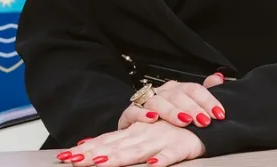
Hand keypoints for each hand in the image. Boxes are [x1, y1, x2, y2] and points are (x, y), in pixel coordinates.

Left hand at [56, 120, 204, 166]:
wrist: (207, 115)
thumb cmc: (177, 126)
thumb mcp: (148, 131)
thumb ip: (124, 140)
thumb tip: (92, 144)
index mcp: (137, 130)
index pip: (109, 140)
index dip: (90, 148)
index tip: (69, 155)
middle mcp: (146, 133)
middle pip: (116, 147)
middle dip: (95, 154)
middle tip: (75, 161)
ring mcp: (163, 138)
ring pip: (138, 150)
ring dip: (120, 158)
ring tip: (102, 164)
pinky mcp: (183, 145)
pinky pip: (171, 153)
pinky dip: (162, 159)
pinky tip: (152, 165)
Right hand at [117, 73, 225, 129]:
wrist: (139, 124)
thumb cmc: (166, 115)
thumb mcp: (188, 105)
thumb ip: (204, 92)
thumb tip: (218, 77)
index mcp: (177, 88)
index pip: (194, 89)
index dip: (208, 100)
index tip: (219, 114)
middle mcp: (162, 92)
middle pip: (178, 95)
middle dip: (193, 108)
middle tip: (204, 121)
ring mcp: (145, 101)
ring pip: (158, 102)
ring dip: (171, 111)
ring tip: (183, 121)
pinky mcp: (129, 113)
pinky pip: (133, 110)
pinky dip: (142, 113)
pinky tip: (152, 118)